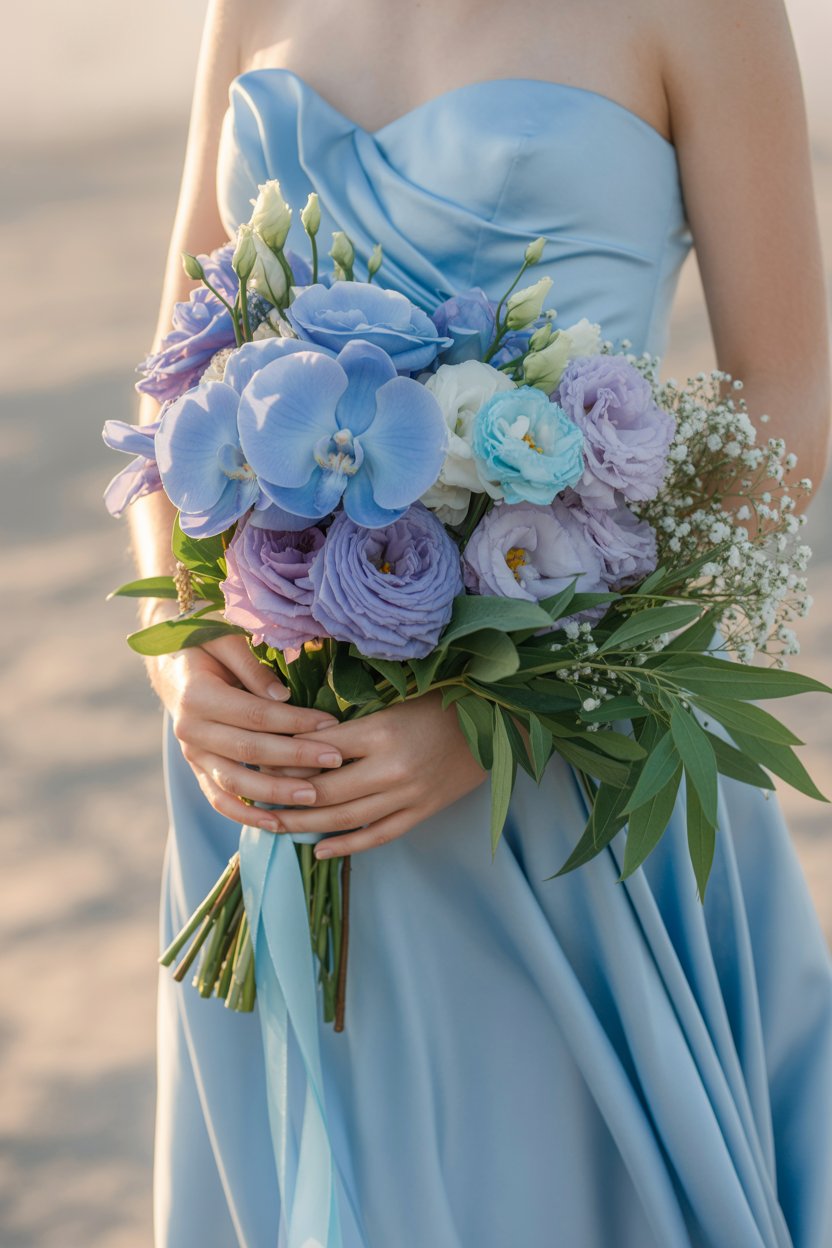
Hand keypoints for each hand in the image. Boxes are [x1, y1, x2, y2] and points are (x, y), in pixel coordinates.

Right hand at [148, 634, 343, 830]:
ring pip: (234, 782)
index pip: (254, 714)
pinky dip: (246, 815)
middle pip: (249, 750)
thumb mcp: (226, 640)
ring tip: (314, 797)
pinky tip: (278, 824)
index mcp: (197, 695)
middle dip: (295, 757)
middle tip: (334, 759)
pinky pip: (219, 800)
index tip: (330, 724)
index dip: (293, 721)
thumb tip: (281, 696)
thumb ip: (251, 666)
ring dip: (275, 792)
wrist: (172, 666)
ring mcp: (192, 754)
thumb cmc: (207, 646)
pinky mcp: (197, 769)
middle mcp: (190, 729)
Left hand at [274, 692, 486, 856]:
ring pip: (347, 819)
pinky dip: (347, 846)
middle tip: (255, 802)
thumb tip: (303, 740)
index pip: (319, 751)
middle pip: (326, 791)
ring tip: (277, 827)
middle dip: (286, 799)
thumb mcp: (395, 700)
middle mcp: (392, 767)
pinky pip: (379, 835)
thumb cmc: (441, 701)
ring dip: (308, 825)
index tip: (260, 761)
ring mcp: (409, 795)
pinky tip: (320, 850)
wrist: (498, 722)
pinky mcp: (423, 811)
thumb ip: (354, 722)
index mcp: (382, 731)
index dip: (286, 760)